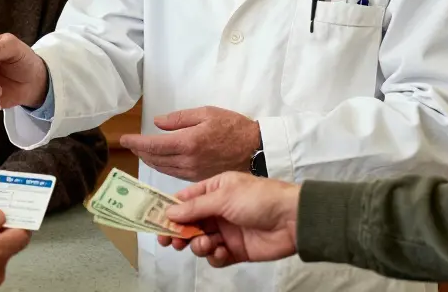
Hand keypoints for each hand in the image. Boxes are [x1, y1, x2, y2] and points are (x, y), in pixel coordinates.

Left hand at [120, 106, 261, 181]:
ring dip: (148, 160)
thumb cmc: (233, 127)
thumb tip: (157, 123)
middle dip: (139, 151)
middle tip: (130, 143)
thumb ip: (179, 119)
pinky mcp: (198, 178)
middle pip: (154, 159)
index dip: (136, 142)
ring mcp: (192, 172)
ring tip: (140, 151)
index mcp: (188, 143)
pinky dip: (161, 166)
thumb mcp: (206, 113)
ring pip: (162, 168)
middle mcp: (187, 161)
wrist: (255, 150)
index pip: (153, 145)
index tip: (123, 138)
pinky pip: (173, 174)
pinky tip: (158, 161)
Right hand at [154, 171, 299, 267]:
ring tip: (206, 243)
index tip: (154, 221)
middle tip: (169, 240)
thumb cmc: (262, 198)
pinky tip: (222, 252)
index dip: (169, 211)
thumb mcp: (224, 196)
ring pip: (199, 241)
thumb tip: (170, 212)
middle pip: (188, 224)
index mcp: (214, 190)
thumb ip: (195, 207)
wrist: (293, 220)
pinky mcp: (236, 250)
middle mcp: (218, 210)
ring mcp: (227, 231)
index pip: (184, 201)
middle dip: (178, 232)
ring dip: (198, 244)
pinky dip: (215, 256)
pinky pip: (216, 257)